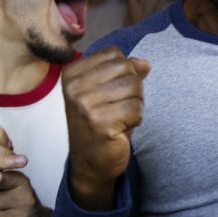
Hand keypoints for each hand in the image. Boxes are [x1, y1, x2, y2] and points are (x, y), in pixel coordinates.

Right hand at [62, 47, 149, 210]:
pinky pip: (136, 108)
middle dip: (132, 88)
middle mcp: (74, 87)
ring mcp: (85, 105)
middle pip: (126, 68)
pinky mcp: (100, 123)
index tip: (111, 92)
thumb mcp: (106, 91)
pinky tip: (121, 128)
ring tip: (120, 118)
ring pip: (134, 86)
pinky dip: (136, 118)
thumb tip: (145, 63)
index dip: (124, 71)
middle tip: (118, 107)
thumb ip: (124, 72)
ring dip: (135, 104)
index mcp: (72, 74)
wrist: (90, 163)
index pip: (113, 54)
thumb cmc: (100, 123)